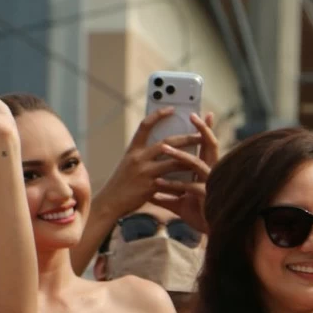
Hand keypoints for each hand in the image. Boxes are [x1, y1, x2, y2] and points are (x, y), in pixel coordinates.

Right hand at [94, 109, 214, 220]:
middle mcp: (138, 158)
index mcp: (133, 150)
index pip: (145, 125)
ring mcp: (144, 172)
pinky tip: (190, 184)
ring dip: (190, 159)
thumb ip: (144, 155)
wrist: (109, 203)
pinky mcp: (149, 186)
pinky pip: (171, 183)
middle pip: (167, 142)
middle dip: (186, 138)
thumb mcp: (128, 164)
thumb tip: (165, 149)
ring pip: (173, 161)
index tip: (172, 108)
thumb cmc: (121, 184)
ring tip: (202, 158)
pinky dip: (182, 183)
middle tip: (201, 135)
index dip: (158, 115)